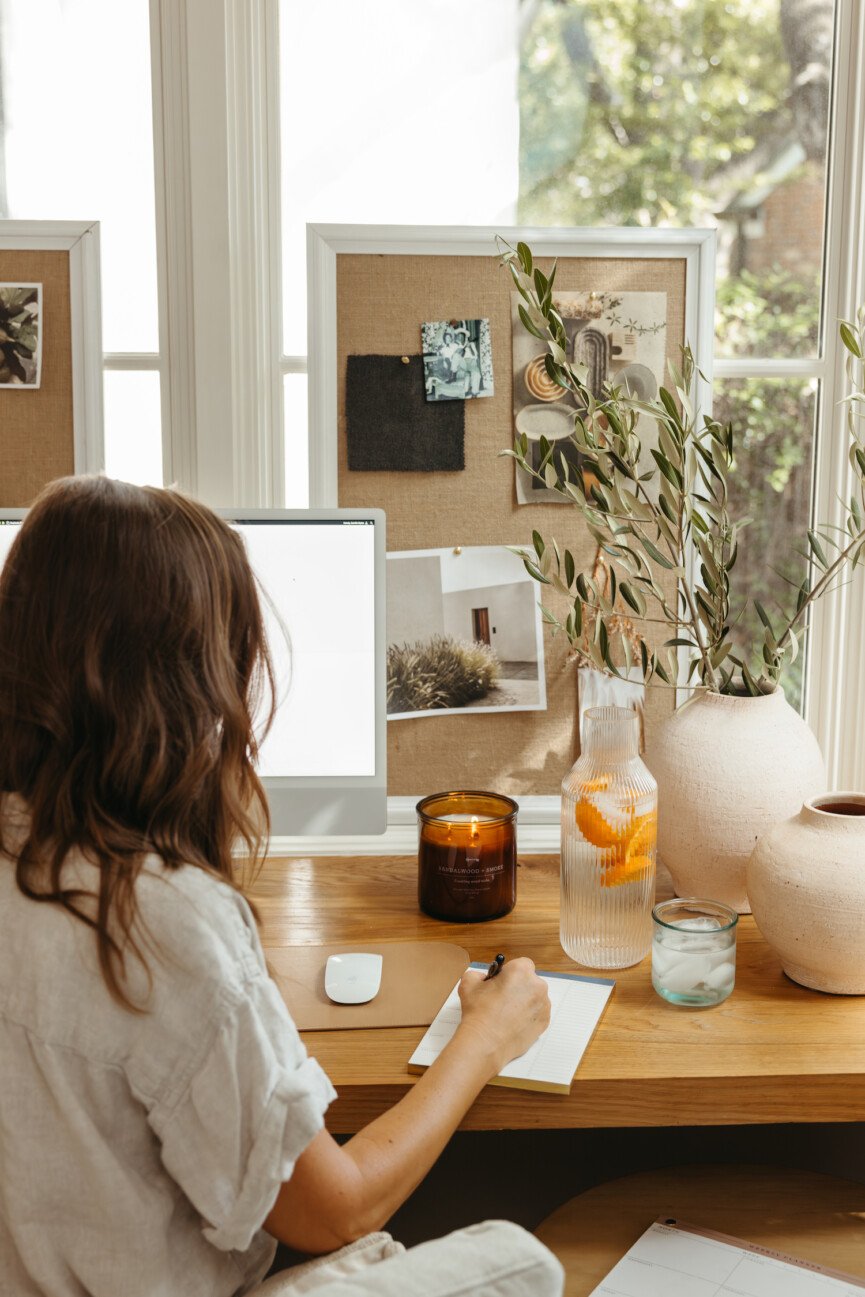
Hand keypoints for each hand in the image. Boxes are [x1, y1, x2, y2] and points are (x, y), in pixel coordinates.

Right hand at [455, 957, 550, 1074]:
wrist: (485, 1043)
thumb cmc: (479, 1013)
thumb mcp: (469, 983)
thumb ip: (478, 974)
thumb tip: (483, 978)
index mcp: (521, 971)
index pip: (521, 964)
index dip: (510, 973)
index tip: (502, 982)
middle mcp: (537, 986)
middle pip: (530, 981)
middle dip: (518, 987)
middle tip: (503, 999)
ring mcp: (543, 1005)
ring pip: (535, 998)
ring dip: (524, 1002)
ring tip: (506, 1014)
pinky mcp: (544, 1022)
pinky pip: (538, 1014)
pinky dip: (528, 1017)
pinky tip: (513, 1023)